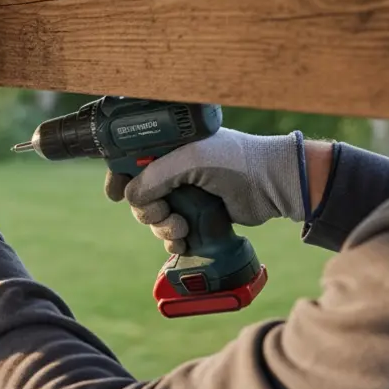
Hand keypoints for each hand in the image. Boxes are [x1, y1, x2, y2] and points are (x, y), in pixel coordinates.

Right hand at [105, 128, 308, 254]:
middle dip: (147, 210)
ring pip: (155, 216)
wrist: (274, 184)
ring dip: (162, 228)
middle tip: (164, 214)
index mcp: (170, 147)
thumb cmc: (235, 160)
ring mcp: (186, 192)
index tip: (114, 194)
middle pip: (140, 195)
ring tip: (182, 229)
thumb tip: (129, 197)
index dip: (120, 177)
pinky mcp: (198, 214)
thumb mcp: (190, 160)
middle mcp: (175, 168)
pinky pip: (172, 230)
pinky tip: (183, 241)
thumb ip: (155, 176)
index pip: (132, 161)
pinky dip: (173, 239)